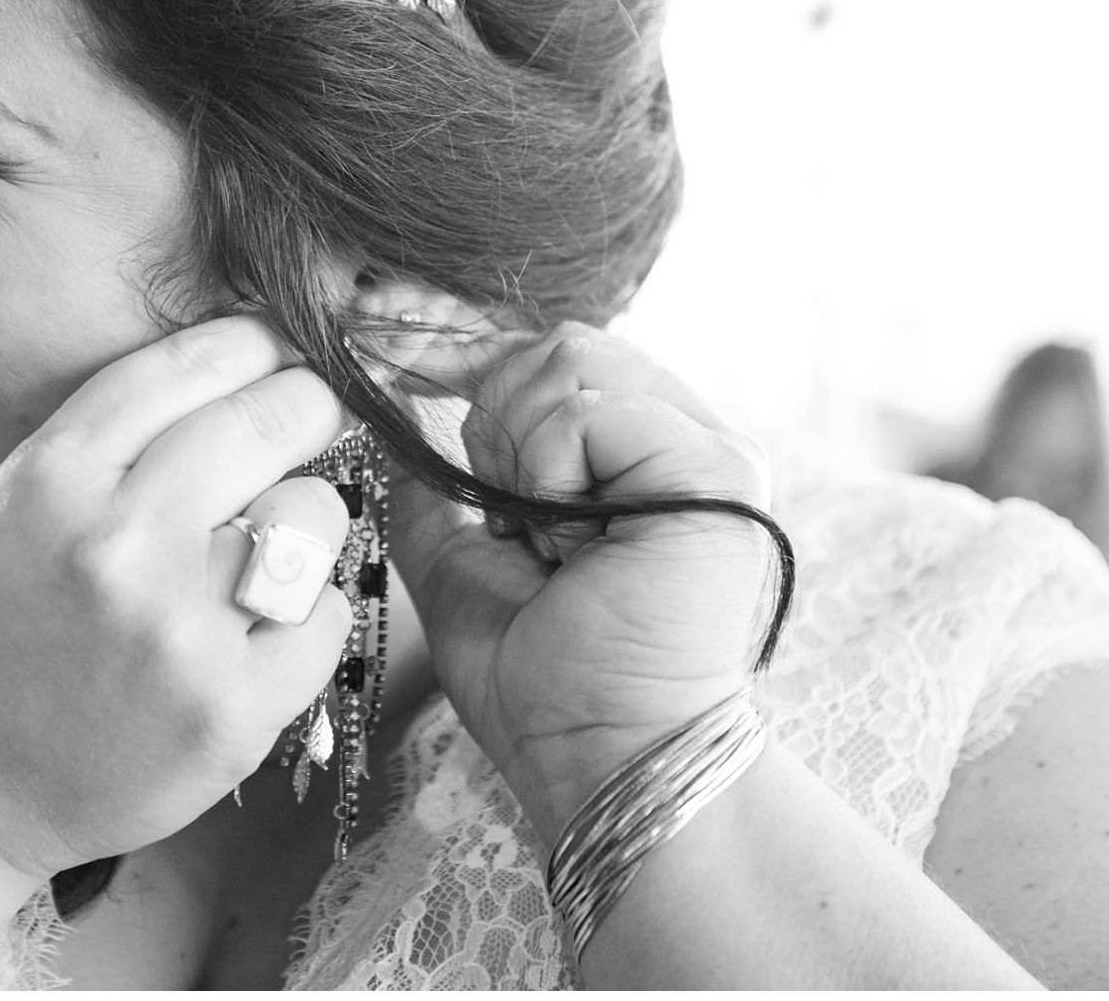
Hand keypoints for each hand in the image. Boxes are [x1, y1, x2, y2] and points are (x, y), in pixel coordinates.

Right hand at [0, 317, 355, 878]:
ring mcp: (178, 628)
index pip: (190, 365)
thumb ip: (106, 437)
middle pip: (270, 419)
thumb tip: (229, 366)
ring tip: (261, 553)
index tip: (281, 344)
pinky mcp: (231, 708)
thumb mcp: (10, 502)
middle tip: (316, 409)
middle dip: (309, 401)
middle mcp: (120, 542)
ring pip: (311, 513)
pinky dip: (304, 620)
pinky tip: (257, 635)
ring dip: (303, 523)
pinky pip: (324, 616)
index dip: (255, 341)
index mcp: (55, 478)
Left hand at [391, 323, 776, 842]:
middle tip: (508, 521)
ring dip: (522, 458)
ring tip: (553, 547)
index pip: (554, 360)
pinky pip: (590, 409)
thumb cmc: (543, 689)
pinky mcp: (719, 470)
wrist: (601, 760)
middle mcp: (682, 442)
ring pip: (570, 364)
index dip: (467, 352)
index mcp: (635, 459)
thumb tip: (400, 409)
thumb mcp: (462, 565)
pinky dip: (550, 473)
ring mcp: (709, 451)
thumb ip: (437, 485)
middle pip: (561, 347)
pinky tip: (570, 543)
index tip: (389, 355)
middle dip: (494, 415)